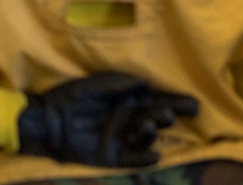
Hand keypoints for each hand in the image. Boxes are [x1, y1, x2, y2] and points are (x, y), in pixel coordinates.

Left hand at [17, 72, 197, 167]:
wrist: (48, 119)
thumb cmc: (72, 97)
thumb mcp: (95, 85)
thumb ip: (119, 83)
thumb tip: (145, 82)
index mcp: (127, 100)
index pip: (156, 100)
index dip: (174, 101)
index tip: (193, 104)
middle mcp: (129, 119)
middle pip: (155, 118)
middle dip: (168, 116)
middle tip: (172, 113)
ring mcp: (122, 139)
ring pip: (146, 138)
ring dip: (152, 132)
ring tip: (148, 124)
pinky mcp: (113, 157)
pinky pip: (134, 160)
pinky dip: (145, 158)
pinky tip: (154, 155)